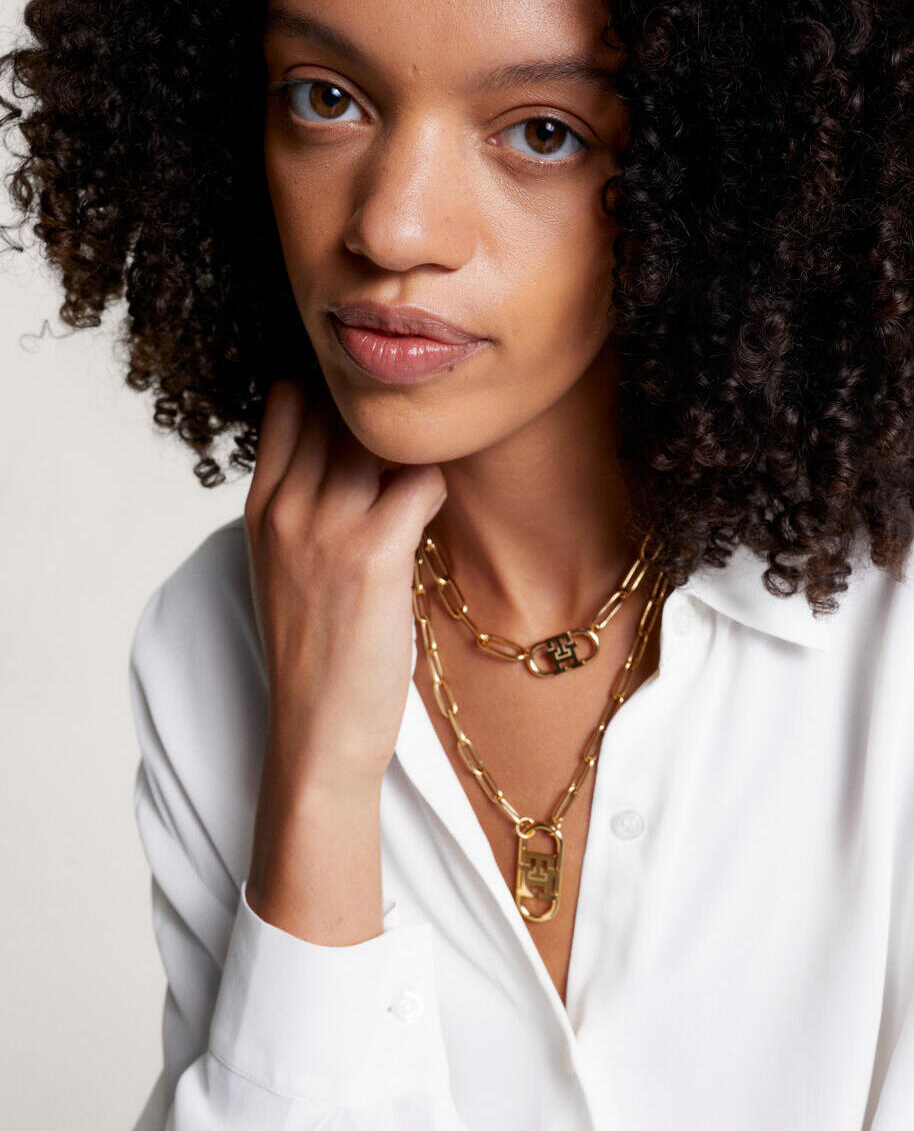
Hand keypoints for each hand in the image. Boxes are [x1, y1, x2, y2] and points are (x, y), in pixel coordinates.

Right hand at [243, 377, 447, 792]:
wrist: (318, 732)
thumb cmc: (315, 654)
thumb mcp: (282, 569)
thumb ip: (301, 508)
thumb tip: (350, 459)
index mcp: (260, 508)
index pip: (289, 399)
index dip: (338, 399)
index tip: (372, 427)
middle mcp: (287, 508)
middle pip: (340, 409)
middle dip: (385, 420)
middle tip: (413, 452)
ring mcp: (328, 528)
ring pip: (383, 439)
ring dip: (414, 452)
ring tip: (423, 486)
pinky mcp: (375, 555)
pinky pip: (422, 481)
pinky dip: (437, 488)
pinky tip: (435, 518)